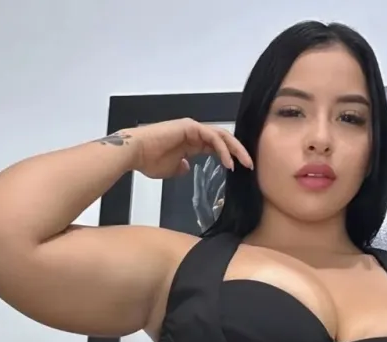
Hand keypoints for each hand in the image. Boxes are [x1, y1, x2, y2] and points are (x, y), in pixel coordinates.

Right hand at [113, 118, 253, 179]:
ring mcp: (193, 128)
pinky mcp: (190, 127)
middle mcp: (195, 132)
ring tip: (244, 164)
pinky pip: (212, 137)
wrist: (135, 153)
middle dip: (239, 151)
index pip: (217, 146)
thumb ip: (181, 168)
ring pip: (221, 136)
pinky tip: (228, 162)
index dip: (230, 156)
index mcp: (192, 142)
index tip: (240, 169)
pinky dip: (222, 149)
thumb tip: (186, 169)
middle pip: (223, 139)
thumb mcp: (170, 169)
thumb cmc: (149, 161)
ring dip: (235, 149)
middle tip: (250, 165)